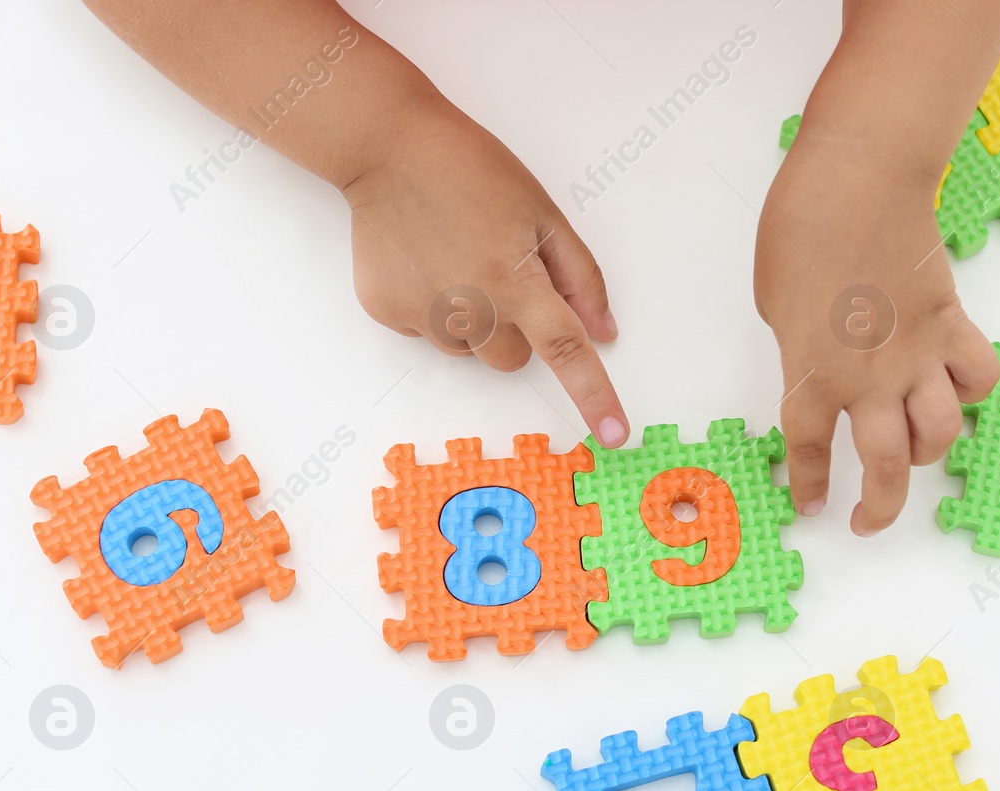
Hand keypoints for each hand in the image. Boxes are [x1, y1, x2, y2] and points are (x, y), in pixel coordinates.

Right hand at [342, 92, 626, 445]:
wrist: (387, 147)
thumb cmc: (471, 170)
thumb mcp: (542, 212)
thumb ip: (579, 276)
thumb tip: (604, 332)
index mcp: (515, 279)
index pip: (566, 349)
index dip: (594, 394)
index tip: (614, 433)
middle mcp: (469, 307)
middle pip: (512, 358)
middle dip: (516, 327)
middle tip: (496, 269)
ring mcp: (422, 314)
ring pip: (469, 350)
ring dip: (472, 320)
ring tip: (455, 259)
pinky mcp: (386, 311)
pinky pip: (426, 334)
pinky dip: (431, 308)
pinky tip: (423, 261)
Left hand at [755, 135, 999, 535]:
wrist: (859, 181)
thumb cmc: (800, 231)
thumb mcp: (774, 304)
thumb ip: (800, 349)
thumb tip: (821, 364)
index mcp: (811, 374)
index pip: (810, 450)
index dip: (811, 485)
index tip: (814, 506)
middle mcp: (868, 379)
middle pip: (886, 467)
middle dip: (880, 507)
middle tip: (869, 520)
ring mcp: (917, 355)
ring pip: (940, 433)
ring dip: (929, 454)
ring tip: (914, 451)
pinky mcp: (952, 324)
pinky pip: (978, 375)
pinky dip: (971, 390)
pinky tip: (954, 387)